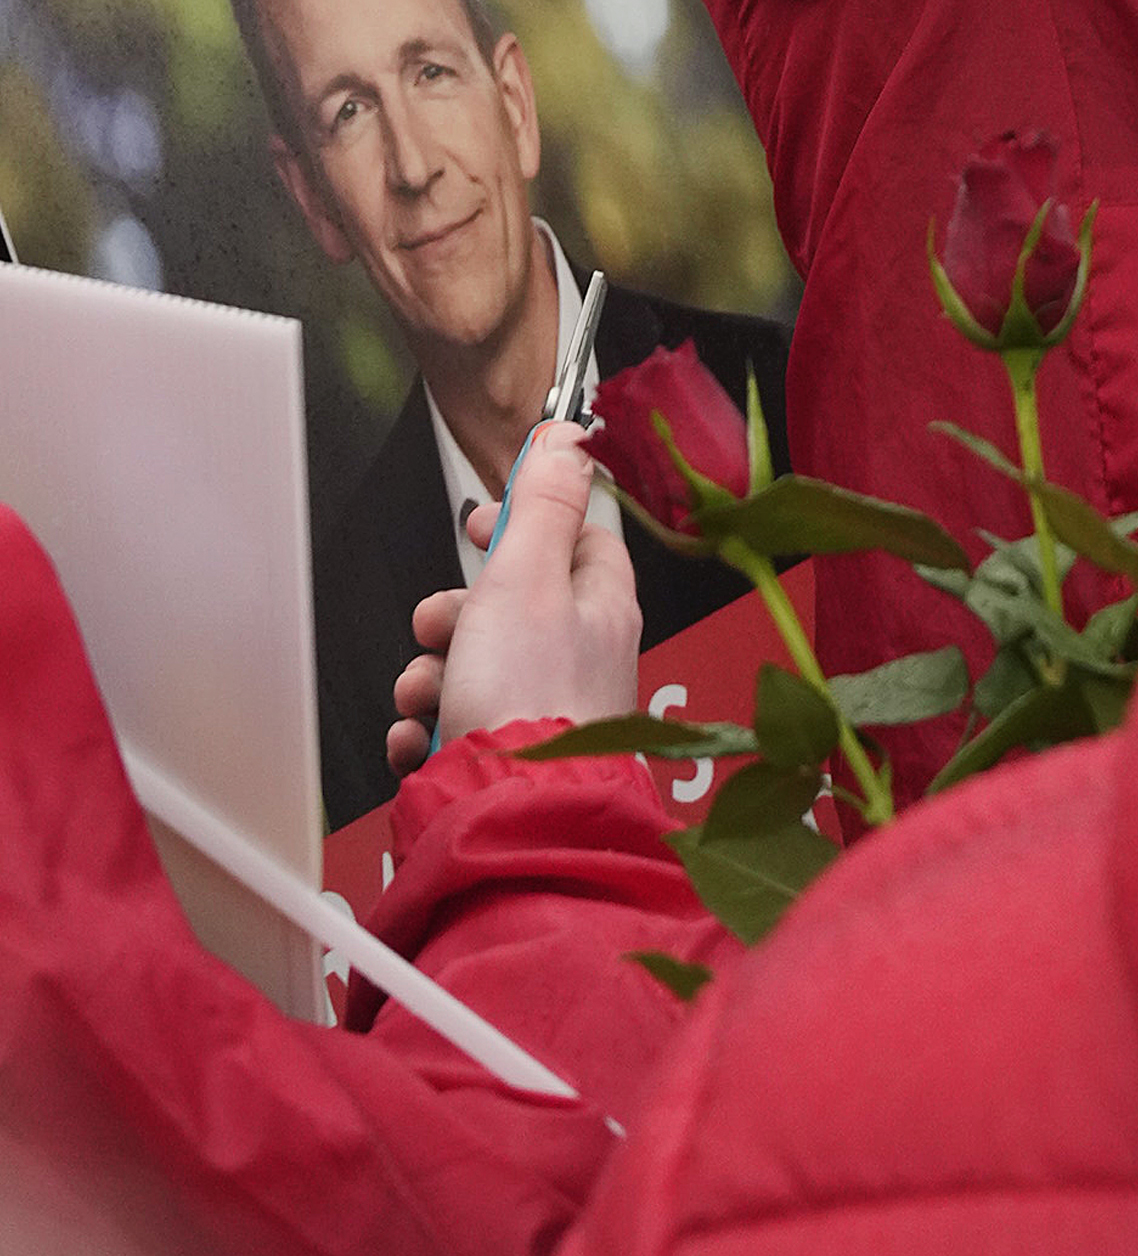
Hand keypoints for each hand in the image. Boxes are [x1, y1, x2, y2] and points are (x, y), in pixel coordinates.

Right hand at [388, 422, 640, 776]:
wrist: (509, 821)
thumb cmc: (526, 703)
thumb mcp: (527, 578)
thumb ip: (542, 503)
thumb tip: (570, 434)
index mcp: (599, 605)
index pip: (572, 538)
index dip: (521, 525)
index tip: (482, 523)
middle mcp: (578, 659)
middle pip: (508, 607)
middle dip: (455, 613)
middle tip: (439, 625)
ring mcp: (541, 714)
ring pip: (469, 668)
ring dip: (431, 676)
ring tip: (426, 694)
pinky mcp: (501, 763)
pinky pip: (452, 730)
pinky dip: (426, 732)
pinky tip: (420, 740)